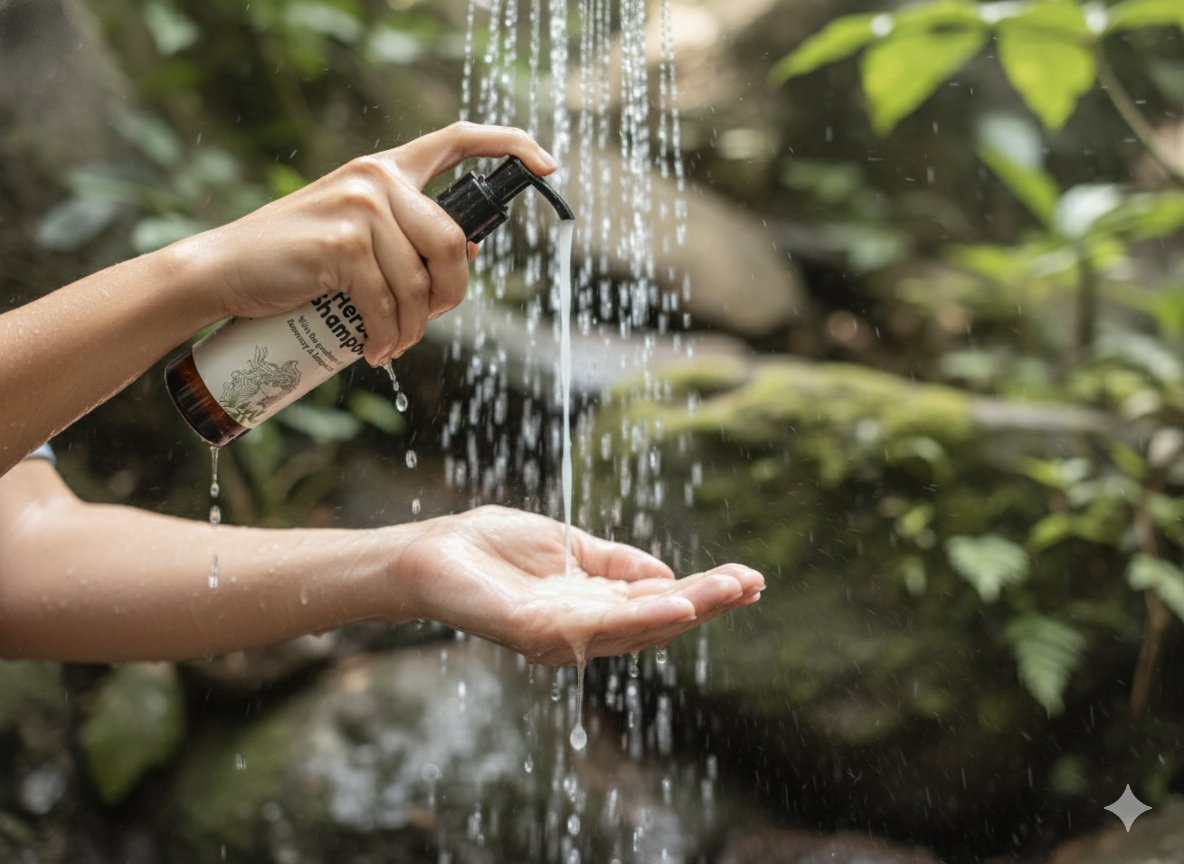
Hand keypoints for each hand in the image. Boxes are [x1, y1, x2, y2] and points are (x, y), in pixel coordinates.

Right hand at [180, 123, 557, 366]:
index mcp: (386, 169)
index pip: (459, 139)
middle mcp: (376, 177)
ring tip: (390, 346)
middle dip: (450, 295)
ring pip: (421, 282)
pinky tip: (373, 351)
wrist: (223, 271)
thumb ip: (403, 232)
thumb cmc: (294, 259)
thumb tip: (465, 252)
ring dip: (413, 330)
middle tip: (425, 325)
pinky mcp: (340, 244)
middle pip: (453, 241)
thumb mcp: (354, 231)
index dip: (511, 148)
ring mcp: (359, 208)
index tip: (549, 167)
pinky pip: (388, 304)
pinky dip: (386, 338)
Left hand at [395, 506, 763, 665]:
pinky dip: (639, 616)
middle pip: (657, 621)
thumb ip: (615, 564)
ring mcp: (561, 635)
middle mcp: (583, 630)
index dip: (705, 592)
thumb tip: (670, 576)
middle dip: (708, 603)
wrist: (432, 552)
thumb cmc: (492, 548)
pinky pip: (594, 627)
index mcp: (594, 608)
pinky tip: (674, 602)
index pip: (660, 604)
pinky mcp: (535, 631)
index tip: (749, 577)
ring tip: (727, 592)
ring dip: (686, 610)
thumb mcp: (569, 547)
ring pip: (635, 627)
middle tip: (753, 584)